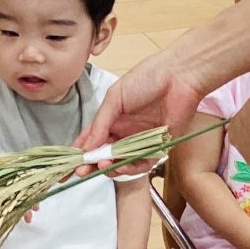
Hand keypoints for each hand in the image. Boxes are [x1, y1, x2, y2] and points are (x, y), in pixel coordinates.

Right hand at [74, 49, 205, 174]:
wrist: (179, 76)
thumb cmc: (146, 79)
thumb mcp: (114, 98)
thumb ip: (100, 124)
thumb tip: (86, 147)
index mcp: (112, 118)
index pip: (93, 139)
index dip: (81, 152)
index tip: (70, 165)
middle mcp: (125, 131)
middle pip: (105, 154)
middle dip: (93, 165)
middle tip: (83, 172)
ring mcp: (141, 140)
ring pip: (123, 162)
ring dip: (112, 167)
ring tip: (105, 166)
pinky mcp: (158, 146)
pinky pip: (143, 163)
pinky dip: (132, 168)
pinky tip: (123, 166)